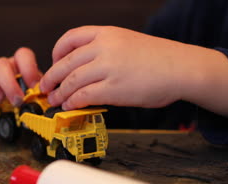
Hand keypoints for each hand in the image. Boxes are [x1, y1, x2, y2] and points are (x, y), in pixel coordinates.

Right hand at [0, 47, 41, 126]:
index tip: (32, 86)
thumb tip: (48, 96)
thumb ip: (42, 97)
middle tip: (17, 100)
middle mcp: (3, 69)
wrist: (17, 127)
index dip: (27, 67)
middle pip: (0, 64)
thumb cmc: (30, 110)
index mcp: (21, 67)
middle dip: (8, 83)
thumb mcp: (40, 103)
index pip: (22, 55)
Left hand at [40, 26, 227, 117]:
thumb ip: (105, 50)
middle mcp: (104, 47)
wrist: (182, 68)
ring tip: (54, 101)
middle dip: (51, 77)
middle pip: (65, 62)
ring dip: (59, 93)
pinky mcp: (113, 88)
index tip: (54, 63)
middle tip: (45, 87)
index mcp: (107, 33)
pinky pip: (83, 95)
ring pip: (71, 81)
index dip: (56, 52)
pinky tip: (70, 106)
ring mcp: (108, 67)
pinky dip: (72, 102)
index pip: (70, 38)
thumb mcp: (128, 42)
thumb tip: (84, 67)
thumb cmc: (159, 58)